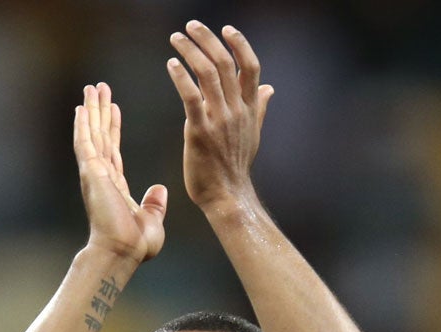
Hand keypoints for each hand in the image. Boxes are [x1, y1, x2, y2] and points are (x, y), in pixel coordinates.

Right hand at [74, 82, 167, 263]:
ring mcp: (95, 173)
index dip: (112, 127)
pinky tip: (81, 108)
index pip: (113, 149)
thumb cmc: (135, 245)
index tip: (114, 107)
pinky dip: (82, 125)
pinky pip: (85, 143)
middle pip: (100, 135)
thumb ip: (154, 204)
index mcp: (116, 186)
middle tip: (99, 87)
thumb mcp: (152, 220)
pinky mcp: (91, 173)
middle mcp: (103, 176)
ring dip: (92, 110)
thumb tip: (159, 190)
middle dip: (100, 111)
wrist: (123, 251)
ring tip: (91, 88)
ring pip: (92, 134)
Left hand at [167, 21, 273, 208]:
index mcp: (249, 109)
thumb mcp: (253, 134)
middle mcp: (236, 111)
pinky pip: (190, 97)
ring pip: (208, 74)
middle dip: (208, 39)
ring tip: (176, 38)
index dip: (240, 44)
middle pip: (226, 63)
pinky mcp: (199, 132)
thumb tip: (269, 88)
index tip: (226, 29)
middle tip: (191, 25)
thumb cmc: (235, 166)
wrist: (227, 196)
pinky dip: (181, 77)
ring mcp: (219, 121)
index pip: (251, 67)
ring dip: (191, 51)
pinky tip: (172, 64)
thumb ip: (258, 107)